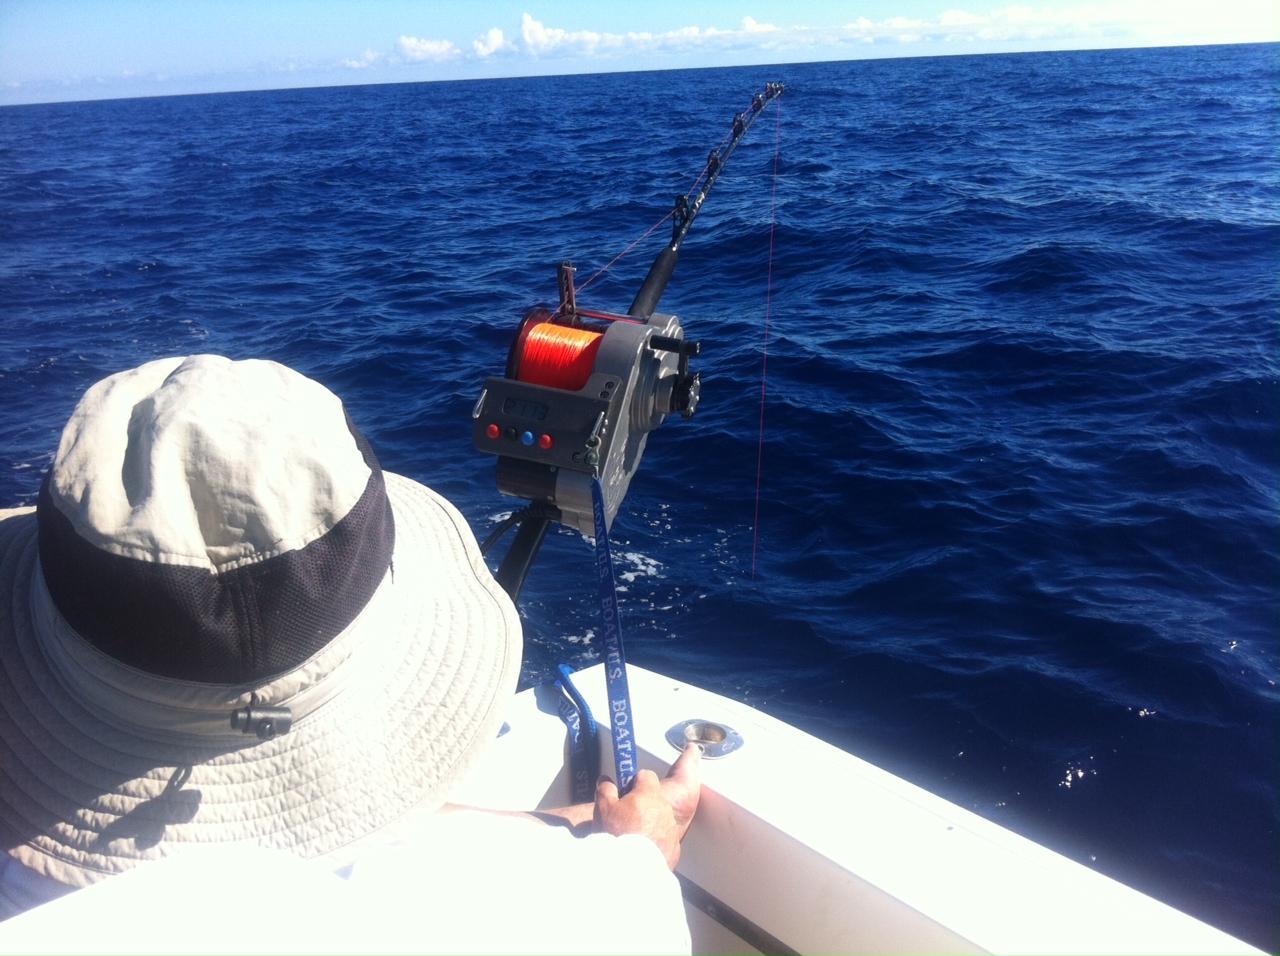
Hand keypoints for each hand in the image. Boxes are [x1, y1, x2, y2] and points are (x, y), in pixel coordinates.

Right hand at [593, 744, 701, 869]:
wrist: (629, 872)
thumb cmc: (617, 838)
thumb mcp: (602, 809)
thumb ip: (605, 790)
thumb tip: (606, 782)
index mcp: (649, 795)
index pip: (647, 775)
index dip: (634, 782)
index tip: (626, 792)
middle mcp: (664, 810)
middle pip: (655, 798)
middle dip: (642, 803)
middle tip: (625, 815)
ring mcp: (671, 830)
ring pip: (661, 818)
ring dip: (649, 822)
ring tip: (632, 834)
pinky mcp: (674, 849)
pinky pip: (665, 838)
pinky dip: (655, 840)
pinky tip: (640, 849)